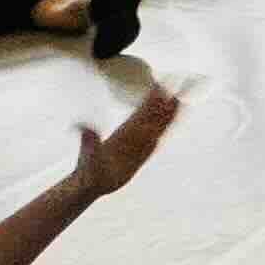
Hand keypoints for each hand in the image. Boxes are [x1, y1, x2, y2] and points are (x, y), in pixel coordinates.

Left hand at [68, 83, 182, 195]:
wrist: (90, 182)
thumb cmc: (89, 170)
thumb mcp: (88, 154)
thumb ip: (89, 139)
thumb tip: (82, 125)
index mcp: (125, 131)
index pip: (144, 110)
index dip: (154, 97)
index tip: (163, 83)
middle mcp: (133, 132)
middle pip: (155, 112)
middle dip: (168, 98)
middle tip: (182, 83)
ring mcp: (138, 140)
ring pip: (157, 122)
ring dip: (169, 111)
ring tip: (180, 98)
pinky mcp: (141, 150)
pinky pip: (157, 135)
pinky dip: (165, 126)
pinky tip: (170, 119)